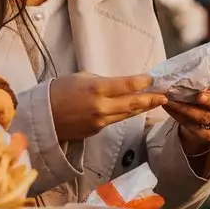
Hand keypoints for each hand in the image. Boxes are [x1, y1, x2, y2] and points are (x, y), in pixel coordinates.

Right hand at [49, 73, 167, 142]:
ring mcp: (100, 121)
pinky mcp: (98, 130)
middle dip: (151, 98)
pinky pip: (116, 120)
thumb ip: (103, 82)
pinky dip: (126, 113)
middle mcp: (101, 106)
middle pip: (133, 103)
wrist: (44, 116)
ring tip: (157, 102)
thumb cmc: (60, 91)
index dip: (143, 82)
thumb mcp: (82, 78)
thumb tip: (120, 85)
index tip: (152, 78)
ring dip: (143, 107)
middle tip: (165, 94)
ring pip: (128, 113)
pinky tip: (134, 109)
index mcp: (97, 89)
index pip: (127, 85)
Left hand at [165, 70, 209, 156]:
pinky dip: (178, 115)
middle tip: (199, 96)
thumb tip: (184, 66)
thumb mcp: (207, 85)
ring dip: (186, 108)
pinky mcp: (208, 135)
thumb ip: (203, 77)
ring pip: (205, 117)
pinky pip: (192, 125)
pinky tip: (169, 107)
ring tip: (171, 100)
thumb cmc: (203, 95)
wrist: (197, 121)